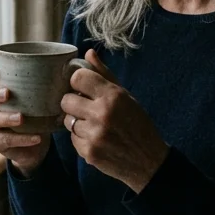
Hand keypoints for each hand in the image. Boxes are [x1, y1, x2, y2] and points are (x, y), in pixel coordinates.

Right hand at [0, 61, 50, 175]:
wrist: (37, 143)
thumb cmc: (39, 112)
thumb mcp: (45, 97)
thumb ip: (55, 82)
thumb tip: (79, 64)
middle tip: (7, 93)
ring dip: (5, 117)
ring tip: (21, 118)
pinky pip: (4, 140)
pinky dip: (21, 139)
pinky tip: (36, 137)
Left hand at [61, 49, 168, 193]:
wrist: (148, 161)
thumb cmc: (138, 125)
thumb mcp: (126, 97)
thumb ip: (105, 75)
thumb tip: (88, 53)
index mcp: (113, 96)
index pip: (77, 78)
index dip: (77, 82)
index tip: (82, 87)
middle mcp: (101, 113)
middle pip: (66, 100)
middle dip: (73, 103)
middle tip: (85, 108)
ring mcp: (94, 134)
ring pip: (67, 120)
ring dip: (77, 122)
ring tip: (93, 125)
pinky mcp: (88, 152)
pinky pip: (72, 139)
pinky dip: (80, 138)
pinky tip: (96, 139)